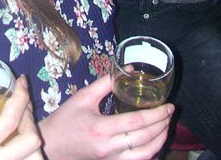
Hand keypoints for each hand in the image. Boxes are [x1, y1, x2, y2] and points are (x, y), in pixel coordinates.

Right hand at [0, 76, 42, 159]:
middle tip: (21, 102)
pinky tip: (10, 141)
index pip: (9, 121)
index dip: (21, 97)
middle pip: (32, 142)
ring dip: (30, 137)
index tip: (20, 81)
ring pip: (33, 159)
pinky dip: (23, 152)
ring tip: (19, 122)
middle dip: (31, 118)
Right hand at [39, 76, 172, 159]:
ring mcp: (111, 159)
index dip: (156, 114)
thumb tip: (129, 69)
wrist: (51, 146)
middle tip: (170, 113)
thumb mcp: (82, 97)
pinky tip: (154, 142)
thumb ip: (106, 82)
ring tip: (166, 127)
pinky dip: (150, 153)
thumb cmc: (64, 120)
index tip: (168, 106)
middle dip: (162, 125)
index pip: (137, 122)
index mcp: (101, 128)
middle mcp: (108, 147)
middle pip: (145, 138)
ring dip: (160, 141)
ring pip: (145, 155)